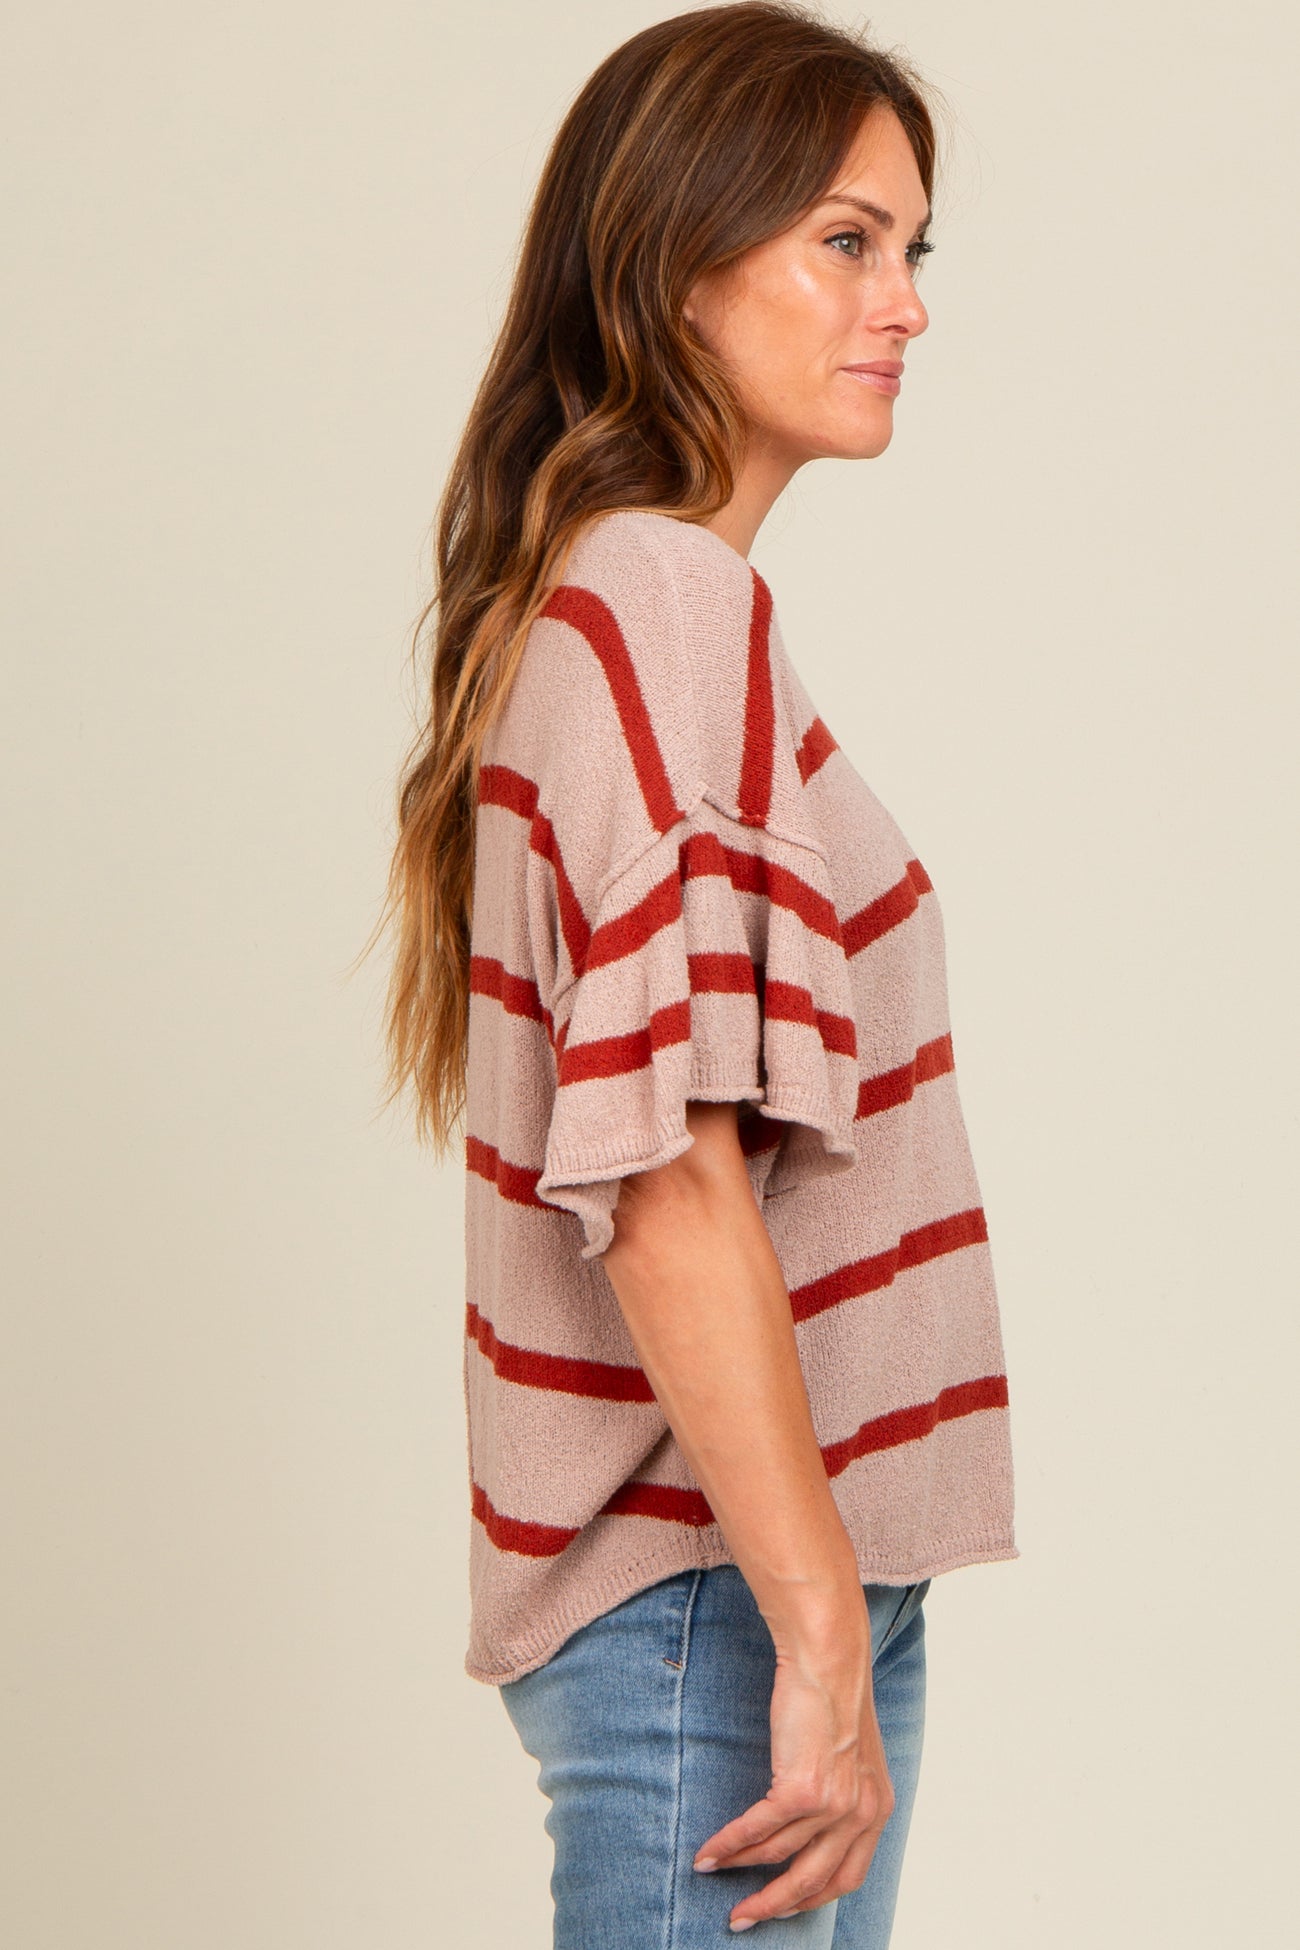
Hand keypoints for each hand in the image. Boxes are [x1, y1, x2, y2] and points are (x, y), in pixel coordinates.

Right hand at [692, 1612, 893, 1930]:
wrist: (829, 1658)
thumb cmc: (835, 1696)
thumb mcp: (854, 1756)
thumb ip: (843, 1795)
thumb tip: (810, 1826)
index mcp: (878, 1809)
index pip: (847, 1876)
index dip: (812, 1896)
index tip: (783, 1905)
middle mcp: (862, 1814)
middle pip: (814, 1881)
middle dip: (774, 1904)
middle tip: (743, 1918)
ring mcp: (834, 1805)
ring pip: (778, 1856)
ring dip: (741, 1868)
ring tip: (712, 1871)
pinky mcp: (801, 1790)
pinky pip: (757, 1830)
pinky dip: (729, 1845)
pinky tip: (708, 1853)